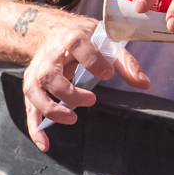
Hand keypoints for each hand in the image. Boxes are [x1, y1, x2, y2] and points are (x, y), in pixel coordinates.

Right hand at [21, 13, 149, 152]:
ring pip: (34, 91)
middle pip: (49, 74)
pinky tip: (45, 143)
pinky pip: (29, 108)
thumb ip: (125, 63)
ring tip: (71, 119)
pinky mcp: (31, 85)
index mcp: (69, 37)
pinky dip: (35, 127)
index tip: (108, 74)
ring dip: (50, 109)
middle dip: (68, 91)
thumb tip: (144, 84)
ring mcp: (36, 70)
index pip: (76, 45)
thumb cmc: (82, 37)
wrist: (51, 31)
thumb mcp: (105, 41)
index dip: (92, 59)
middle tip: (91, 100)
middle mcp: (48, 54)